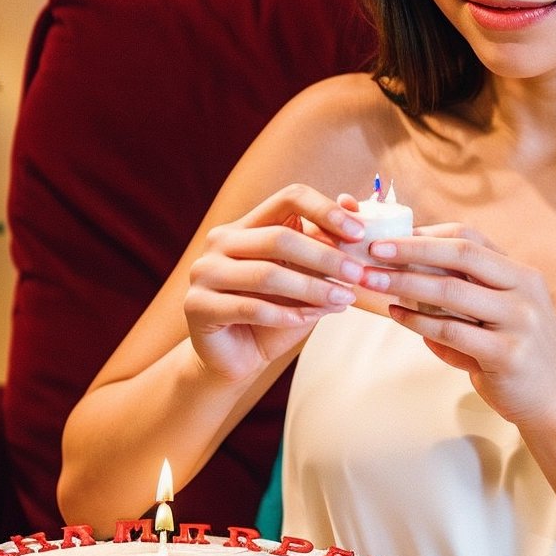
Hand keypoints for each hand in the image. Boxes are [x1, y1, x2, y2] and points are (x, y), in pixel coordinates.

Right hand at [184, 184, 367, 381]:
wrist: (238, 357)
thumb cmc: (277, 310)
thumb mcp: (305, 275)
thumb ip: (324, 244)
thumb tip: (354, 204)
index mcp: (247, 225)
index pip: (288, 198)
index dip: (325, 210)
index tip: (359, 234)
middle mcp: (220, 241)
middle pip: (280, 237)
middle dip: (325, 257)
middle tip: (358, 274)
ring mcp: (204, 272)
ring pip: (267, 274)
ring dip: (312, 288)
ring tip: (344, 299)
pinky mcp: (197, 306)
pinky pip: (251, 308)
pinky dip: (287, 314)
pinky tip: (312, 319)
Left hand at [363, 225, 555, 426]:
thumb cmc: (521, 355)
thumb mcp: (502, 314)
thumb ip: (465, 294)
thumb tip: (407, 271)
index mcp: (521, 274)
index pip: (471, 238)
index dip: (428, 235)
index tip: (391, 236)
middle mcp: (524, 290)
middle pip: (461, 254)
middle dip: (412, 249)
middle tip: (373, 250)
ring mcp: (518, 321)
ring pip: (451, 291)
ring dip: (405, 283)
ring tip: (372, 280)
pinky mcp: (507, 354)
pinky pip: (451, 331)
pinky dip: (417, 321)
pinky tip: (396, 314)